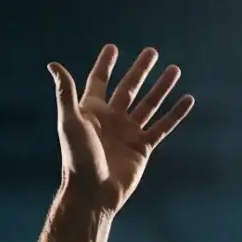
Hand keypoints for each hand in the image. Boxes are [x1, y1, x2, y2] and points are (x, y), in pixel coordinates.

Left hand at [47, 44, 194, 213]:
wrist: (93, 193)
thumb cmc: (78, 158)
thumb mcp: (70, 121)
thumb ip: (66, 92)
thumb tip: (54, 64)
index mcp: (92, 110)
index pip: (99, 81)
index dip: (105, 64)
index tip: (113, 48)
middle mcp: (111, 119)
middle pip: (128, 88)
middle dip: (140, 70)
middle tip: (152, 51)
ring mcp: (128, 133)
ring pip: (149, 104)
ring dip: (161, 87)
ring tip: (174, 69)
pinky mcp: (143, 147)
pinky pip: (162, 126)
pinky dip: (175, 113)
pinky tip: (188, 100)